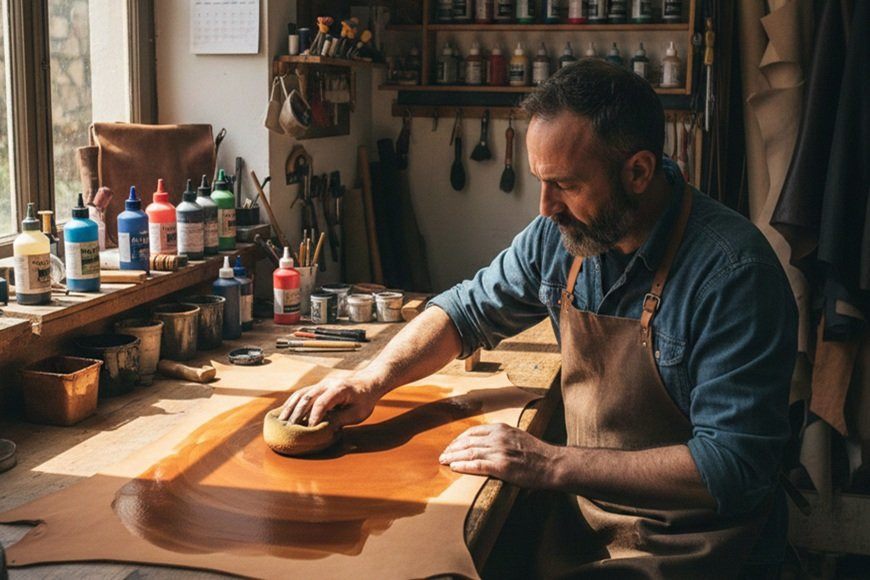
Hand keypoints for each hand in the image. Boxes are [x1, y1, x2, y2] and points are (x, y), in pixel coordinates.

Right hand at [278, 376, 378, 426]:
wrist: (368, 384)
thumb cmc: (364, 400)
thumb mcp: (357, 413)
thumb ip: (340, 419)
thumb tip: (323, 428)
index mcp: (339, 389)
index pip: (321, 403)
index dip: (314, 417)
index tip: (309, 429)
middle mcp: (328, 384)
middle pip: (307, 397)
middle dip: (297, 413)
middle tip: (289, 428)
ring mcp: (321, 384)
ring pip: (301, 394)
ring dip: (290, 407)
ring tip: (282, 421)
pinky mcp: (318, 387)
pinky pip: (302, 393)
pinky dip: (292, 403)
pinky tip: (285, 412)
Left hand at [438, 423, 558, 488]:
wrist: (552, 463)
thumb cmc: (537, 453)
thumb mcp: (517, 436)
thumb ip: (501, 437)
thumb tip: (487, 443)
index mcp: (501, 429)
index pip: (473, 431)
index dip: (459, 439)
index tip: (452, 445)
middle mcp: (498, 437)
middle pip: (468, 441)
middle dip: (453, 448)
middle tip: (442, 454)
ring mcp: (499, 451)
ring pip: (469, 452)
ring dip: (454, 457)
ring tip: (444, 461)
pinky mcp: (502, 466)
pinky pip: (477, 465)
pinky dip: (463, 466)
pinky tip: (454, 467)